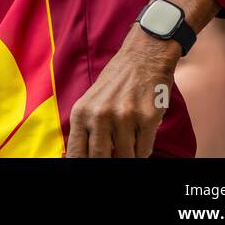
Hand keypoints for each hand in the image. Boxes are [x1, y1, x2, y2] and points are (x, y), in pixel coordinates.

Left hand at [66, 30, 179, 157]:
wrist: (142, 58)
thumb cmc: (115, 83)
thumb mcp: (90, 102)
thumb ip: (85, 128)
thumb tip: (78, 157)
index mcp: (81, 112)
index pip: (77, 152)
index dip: (84, 164)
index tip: (91, 166)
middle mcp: (100, 115)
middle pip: (100, 158)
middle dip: (108, 160)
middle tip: (114, 154)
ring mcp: (124, 117)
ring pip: (126, 157)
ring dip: (129, 154)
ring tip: (129, 140)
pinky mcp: (147, 118)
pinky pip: (144, 150)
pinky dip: (143, 149)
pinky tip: (141, 135)